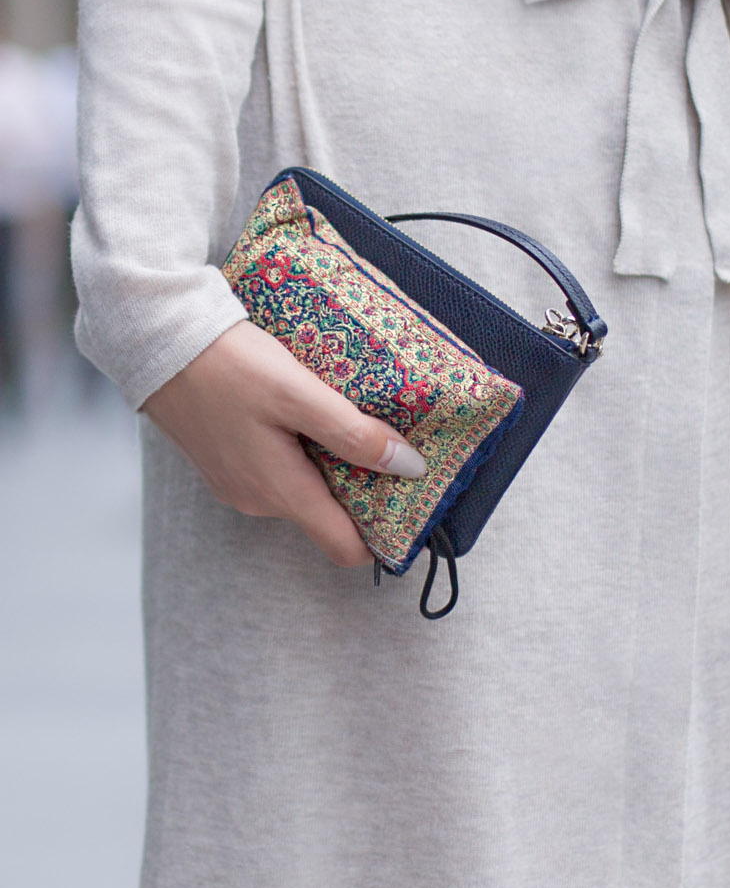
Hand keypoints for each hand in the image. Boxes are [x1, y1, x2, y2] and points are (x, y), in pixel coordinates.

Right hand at [142, 319, 425, 567]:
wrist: (156, 339)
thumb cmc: (229, 365)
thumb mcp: (299, 394)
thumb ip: (354, 434)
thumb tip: (410, 468)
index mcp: (280, 492)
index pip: (345, 547)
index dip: (384, 533)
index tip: (414, 504)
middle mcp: (257, 500)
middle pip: (328, 515)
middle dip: (361, 487)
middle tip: (390, 442)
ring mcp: (237, 483)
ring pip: (303, 489)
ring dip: (330, 463)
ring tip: (349, 419)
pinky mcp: (225, 462)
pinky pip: (278, 470)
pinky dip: (301, 451)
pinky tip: (306, 414)